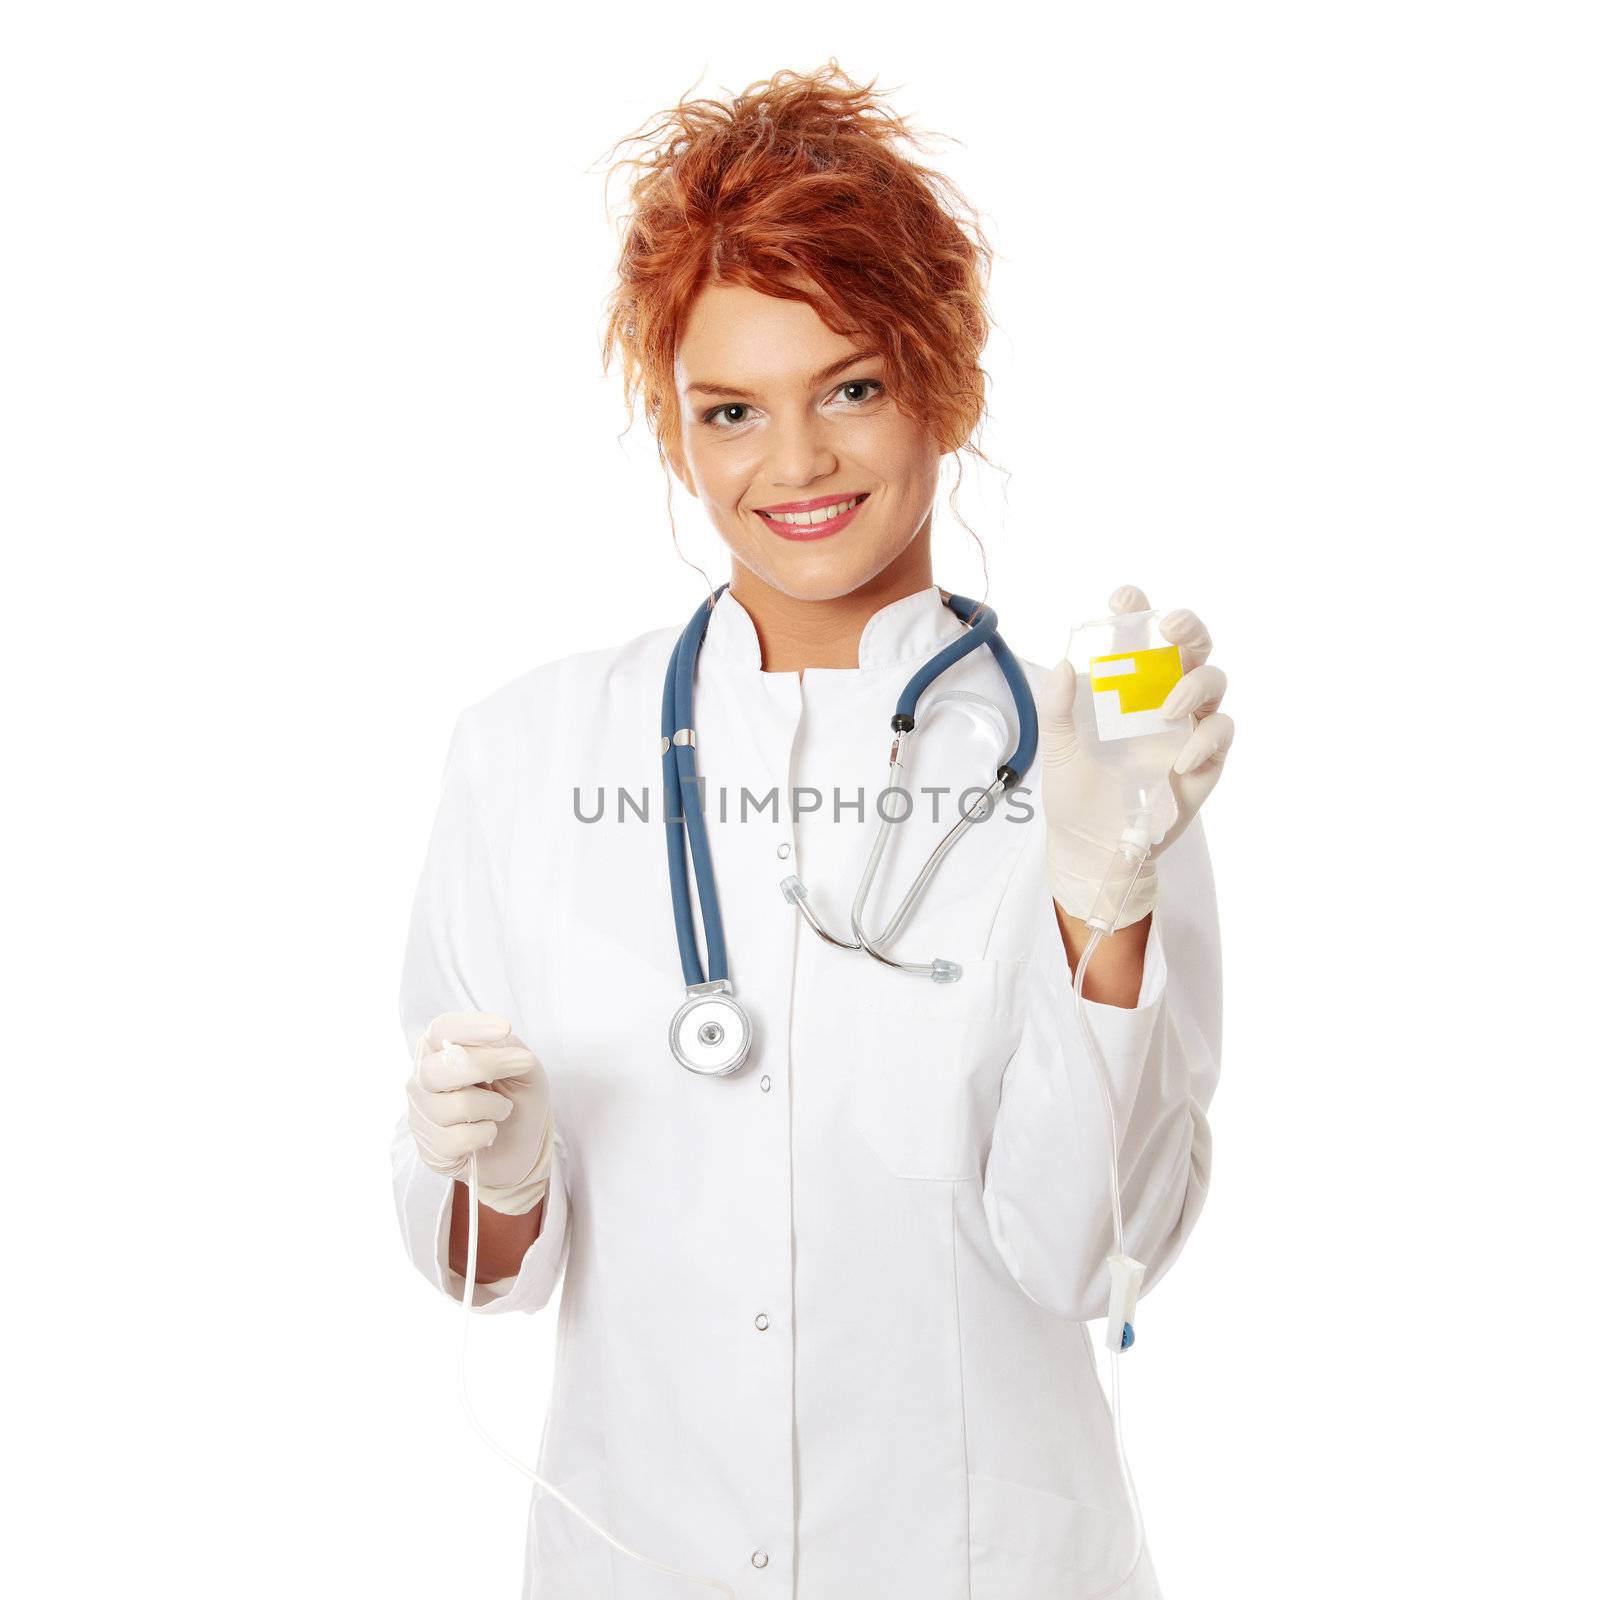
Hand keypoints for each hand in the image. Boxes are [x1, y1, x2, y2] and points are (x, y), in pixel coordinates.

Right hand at [406, 1011, 553, 1216]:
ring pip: (458, 1105)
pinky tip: (488, 1133)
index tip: (505, 1026)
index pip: (441, 1030)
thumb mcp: (525, 1069)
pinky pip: (461, 1139)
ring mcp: (422, 1117)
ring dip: (496, 1106)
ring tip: (503, 1109)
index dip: (470, 1027)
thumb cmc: (516, 1100)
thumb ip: (511, 1049)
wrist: (518, 1149)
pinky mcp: (432, 1150)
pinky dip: (487, 1134)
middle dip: (485, 1064)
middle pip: (437, 1068)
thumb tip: (498, 1040)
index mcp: (440, 1051)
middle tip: (524, 1063)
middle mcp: (423, 1081)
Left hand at [1041, 584, 1233, 927]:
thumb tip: (1065, 664)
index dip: (1138, 609)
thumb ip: (1058, 708)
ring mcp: (1188, 726)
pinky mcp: (1207, 759)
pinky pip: (1221, 732)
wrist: (1093, 848)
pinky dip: (1207, 737)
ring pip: (1213, 681)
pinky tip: (1181, 758)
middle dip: (1188, 626)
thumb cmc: (1075, 794)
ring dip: (1195, 683)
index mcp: (1127, 686)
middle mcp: (1163, 697)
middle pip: (1192, 647)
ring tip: (1166, 709)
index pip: (1140, 637)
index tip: (1124, 599)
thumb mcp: (1057, 750)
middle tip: (1170, 626)